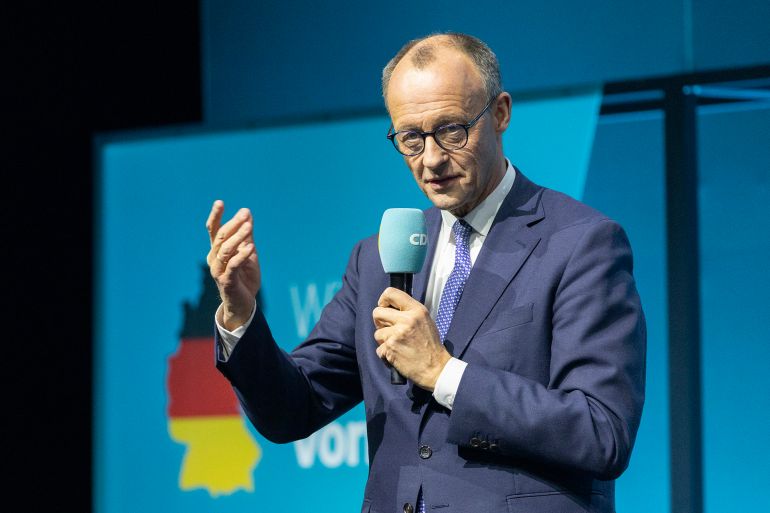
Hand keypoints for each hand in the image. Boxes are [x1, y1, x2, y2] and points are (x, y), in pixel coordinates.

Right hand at [205, 200, 260, 329]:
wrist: (244, 304)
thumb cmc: (244, 278)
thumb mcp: (248, 253)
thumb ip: (247, 235)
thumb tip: (247, 214)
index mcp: (217, 251)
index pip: (214, 231)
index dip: (215, 216)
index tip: (220, 202)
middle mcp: (214, 259)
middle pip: (221, 238)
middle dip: (233, 224)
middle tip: (245, 213)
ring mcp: (218, 271)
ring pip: (225, 250)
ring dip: (237, 237)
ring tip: (249, 226)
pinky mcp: (226, 281)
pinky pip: (232, 266)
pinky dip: (241, 255)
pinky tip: (250, 247)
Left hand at [372, 288, 451, 390]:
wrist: (435, 368)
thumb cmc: (431, 346)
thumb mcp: (426, 321)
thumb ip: (409, 312)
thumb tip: (390, 308)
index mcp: (416, 310)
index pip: (391, 293)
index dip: (383, 300)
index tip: (384, 307)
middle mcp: (406, 320)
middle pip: (377, 312)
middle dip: (379, 322)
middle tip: (388, 329)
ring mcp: (397, 334)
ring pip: (377, 333)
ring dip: (384, 340)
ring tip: (397, 345)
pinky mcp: (390, 348)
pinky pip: (379, 349)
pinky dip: (385, 354)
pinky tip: (397, 355)